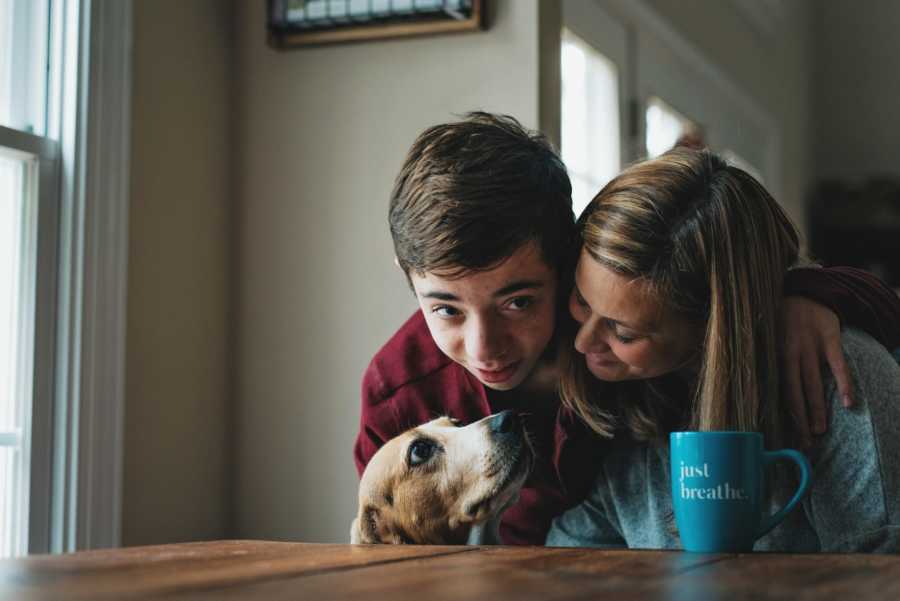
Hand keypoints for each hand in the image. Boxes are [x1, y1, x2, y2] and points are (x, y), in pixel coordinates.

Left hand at [779, 297, 853, 447]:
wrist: (803, 290)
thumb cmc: (781, 320)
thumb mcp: (766, 337)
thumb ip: (764, 361)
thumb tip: (750, 387)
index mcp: (773, 355)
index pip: (777, 390)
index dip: (782, 413)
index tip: (785, 434)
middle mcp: (790, 352)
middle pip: (794, 391)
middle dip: (798, 419)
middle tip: (803, 442)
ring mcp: (810, 346)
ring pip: (813, 383)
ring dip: (817, 408)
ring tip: (818, 430)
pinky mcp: (829, 338)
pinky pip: (838, 365)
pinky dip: (843, 384)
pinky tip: (848, 403)